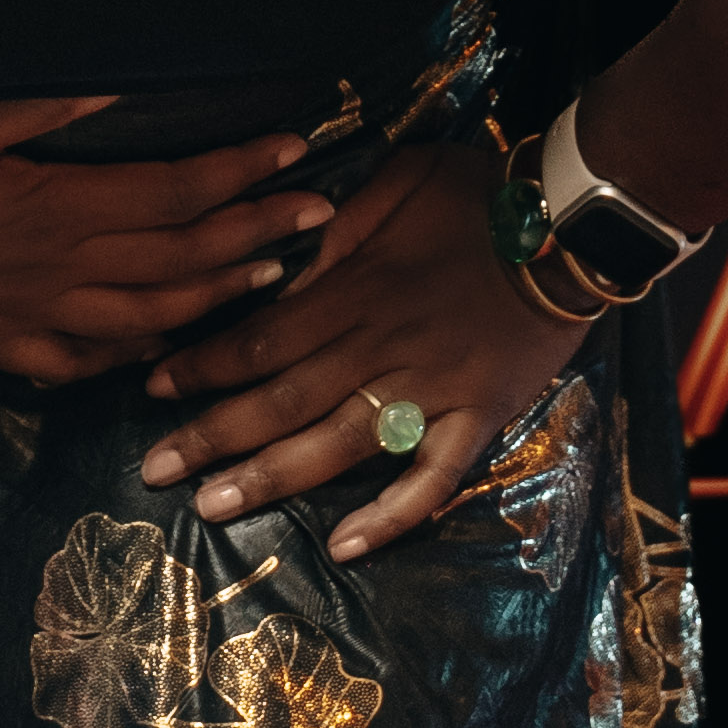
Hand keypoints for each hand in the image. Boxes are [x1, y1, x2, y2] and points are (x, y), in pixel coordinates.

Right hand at [0, 96, 336, 388]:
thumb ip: (50, 107)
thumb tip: (129, 85)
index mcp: (58, 208)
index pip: (179, 193)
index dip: (244, 173)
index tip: (297, 150)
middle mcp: (62, 272)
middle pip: (185, 259)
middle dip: (260, 235)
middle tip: (319, 214)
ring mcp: (37, 319)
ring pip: (154, 318)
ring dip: (221, 296)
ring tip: (270, 274)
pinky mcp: (6, 348)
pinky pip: (91, 361)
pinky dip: (141, 353)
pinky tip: (168, 343)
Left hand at [135, 134, 590, 555]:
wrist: (574, 222)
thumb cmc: (480, 193)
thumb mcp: (396, 179)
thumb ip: (335, 229)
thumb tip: (282, 269)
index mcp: (355, 290)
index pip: (261, 338)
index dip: (203, 366)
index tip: (152, 387)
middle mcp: (381, 346)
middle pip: (281, 399)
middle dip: (211, 436)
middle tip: (154, 471)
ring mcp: (431, 389)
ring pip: (338, 443)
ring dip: (271, 478)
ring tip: (211, 508)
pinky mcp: (479, 417)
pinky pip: (432, 477)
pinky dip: (390, 517)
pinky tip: (344, 548)